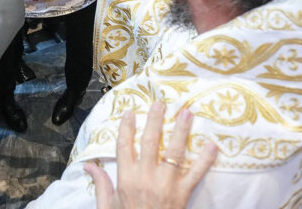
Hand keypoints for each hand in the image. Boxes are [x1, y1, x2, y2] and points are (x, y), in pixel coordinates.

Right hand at [86, 102, 217, 208]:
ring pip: (174, 152)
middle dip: (155, 121)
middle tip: (160, 103)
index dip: (126, 128)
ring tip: (186, 113)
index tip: (130, 112)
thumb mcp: (107, 206)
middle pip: (149, 142)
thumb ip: (101, 185)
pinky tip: (212, 145)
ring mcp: (166, 184)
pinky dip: (205, 159)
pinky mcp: (183, 193)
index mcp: (126, 179)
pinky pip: (196, 173)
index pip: (124, 146)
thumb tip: (88, 167)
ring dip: (181, 131)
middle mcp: (146, 177)